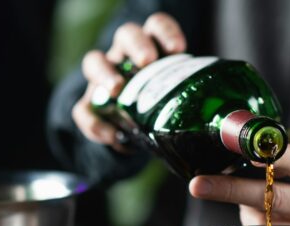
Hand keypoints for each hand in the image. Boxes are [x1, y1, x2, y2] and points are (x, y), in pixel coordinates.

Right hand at [72, 13, 186, 149]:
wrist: (132, 134)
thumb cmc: (159, 109)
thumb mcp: (175, 101)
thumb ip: (186, 100)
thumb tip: (208, 117)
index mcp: (150, 49)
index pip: (155, 27)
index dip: (165, 32)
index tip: (177, 49)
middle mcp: (124, 57)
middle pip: (126, 35)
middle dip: (136, 45)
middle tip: (147, 61)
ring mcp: (102, 79)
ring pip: (94, 61)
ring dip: (105, 72)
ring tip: (117, 88)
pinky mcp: (88, 105)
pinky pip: (82, 110)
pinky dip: (95, 123)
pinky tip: (111, 135)